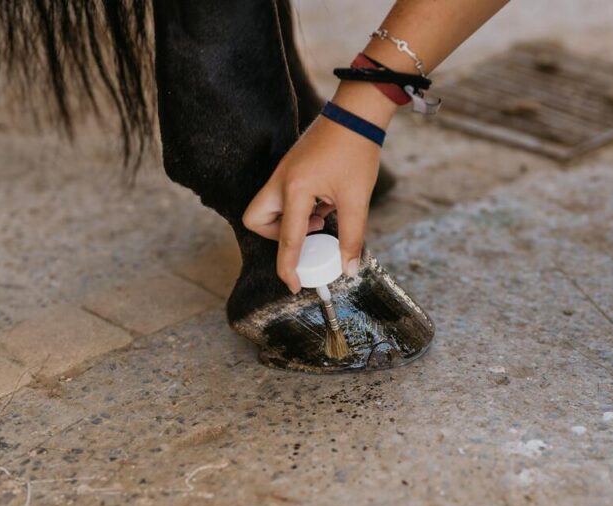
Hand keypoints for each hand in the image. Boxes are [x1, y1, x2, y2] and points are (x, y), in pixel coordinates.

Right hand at [243, 84, 395, 292]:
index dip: (289, 268)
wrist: (357, 113)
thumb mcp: (356, 200)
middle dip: (275, 236)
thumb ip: (352, 238)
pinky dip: (299, 207)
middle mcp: (280, 181)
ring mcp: (282, 172)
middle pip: (256, 220)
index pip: (286, 240)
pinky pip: (282, 197)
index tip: (294, 286)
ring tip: (322, 215)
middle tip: (307, 234)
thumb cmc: (357, 151)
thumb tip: (348, 270)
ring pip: (267, 208)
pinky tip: (325, 201)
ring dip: (290, 221)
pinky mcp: (289, 168)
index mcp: (295, 189)